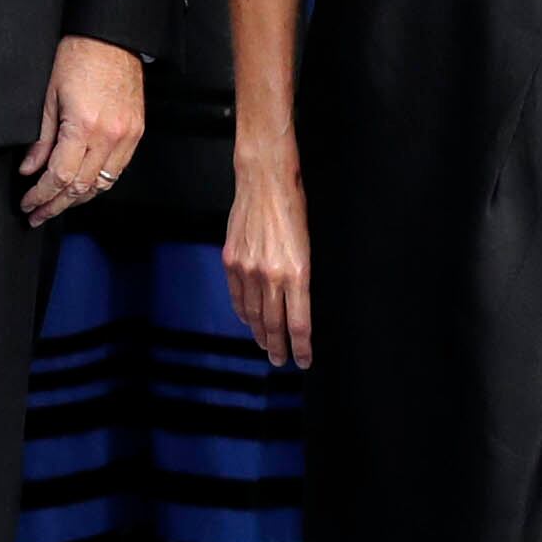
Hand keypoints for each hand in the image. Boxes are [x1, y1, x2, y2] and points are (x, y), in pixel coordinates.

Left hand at [20, 33, 146, 224]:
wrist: (111, 37)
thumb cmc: (78, 56)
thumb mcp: (49, 96)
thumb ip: (41, 138)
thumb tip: (29, 168)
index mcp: (84, 125)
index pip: (60, 176)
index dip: (41, 195)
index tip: (28, 203)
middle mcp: (109, 135)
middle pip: (81, 187)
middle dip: (56, 205)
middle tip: (37, 215)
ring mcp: (127, 136)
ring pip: (102, 184)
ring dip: (78, 199)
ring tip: (57, 205)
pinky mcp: (136, 132)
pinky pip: (118, 170)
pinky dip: (99, 183)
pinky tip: (83, 186)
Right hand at [222, 145, 310, 368]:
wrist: (266, 180)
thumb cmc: (295, 207)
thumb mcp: (310, 246)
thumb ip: (302, 278)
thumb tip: (299, 305)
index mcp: (297, 273)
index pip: (298, 324)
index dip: (301, 347)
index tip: (304, 360)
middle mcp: (270, 275)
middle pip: (274, 325)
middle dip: (279, 347)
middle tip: (281, 360)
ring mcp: (247, 269)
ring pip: (253, 314)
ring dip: (260, 334)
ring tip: (266, 345)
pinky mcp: (231, 260)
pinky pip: (237, 296)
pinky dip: (243, 312)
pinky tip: (249, 320)